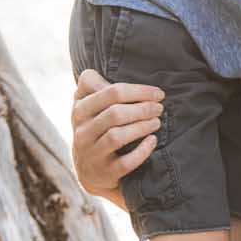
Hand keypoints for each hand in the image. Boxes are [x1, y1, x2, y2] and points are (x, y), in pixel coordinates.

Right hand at [70, 69, 163, 206]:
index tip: (158, 92)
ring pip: (117, 136)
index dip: (138, 90)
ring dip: (142, 127)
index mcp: (80, 110)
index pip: (110, 92)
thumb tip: (113, 68)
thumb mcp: (90, 106)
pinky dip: (142, 151)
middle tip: (160, 108)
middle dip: (143, 108)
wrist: (91, 171)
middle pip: (115, 113)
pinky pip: (125, 162)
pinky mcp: (103, 173)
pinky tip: (153, 141)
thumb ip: (95, 86)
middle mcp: (82, 131)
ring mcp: (91, 154)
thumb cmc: (97, 129)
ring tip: (157, 122)